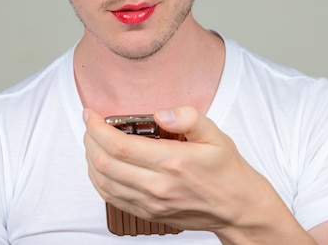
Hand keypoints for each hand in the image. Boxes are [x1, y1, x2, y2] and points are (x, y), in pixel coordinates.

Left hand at [83, 106, 314, 243]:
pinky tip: (100, 165)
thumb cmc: (227, 171)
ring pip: (103, 182)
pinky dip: (98, 180)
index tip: (90, 114)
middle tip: (90, 124)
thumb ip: (188, 118)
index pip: (118, 145)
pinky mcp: (148, 214)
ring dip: (90, 159)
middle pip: (104, 163)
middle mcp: (157, 186)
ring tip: (93, 141)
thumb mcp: (215, 135)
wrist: (238, 208)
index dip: (96, 128)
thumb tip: (161, 112)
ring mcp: (151, 204)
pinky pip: (111, 198)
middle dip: (89, 140)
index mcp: (172, 162)